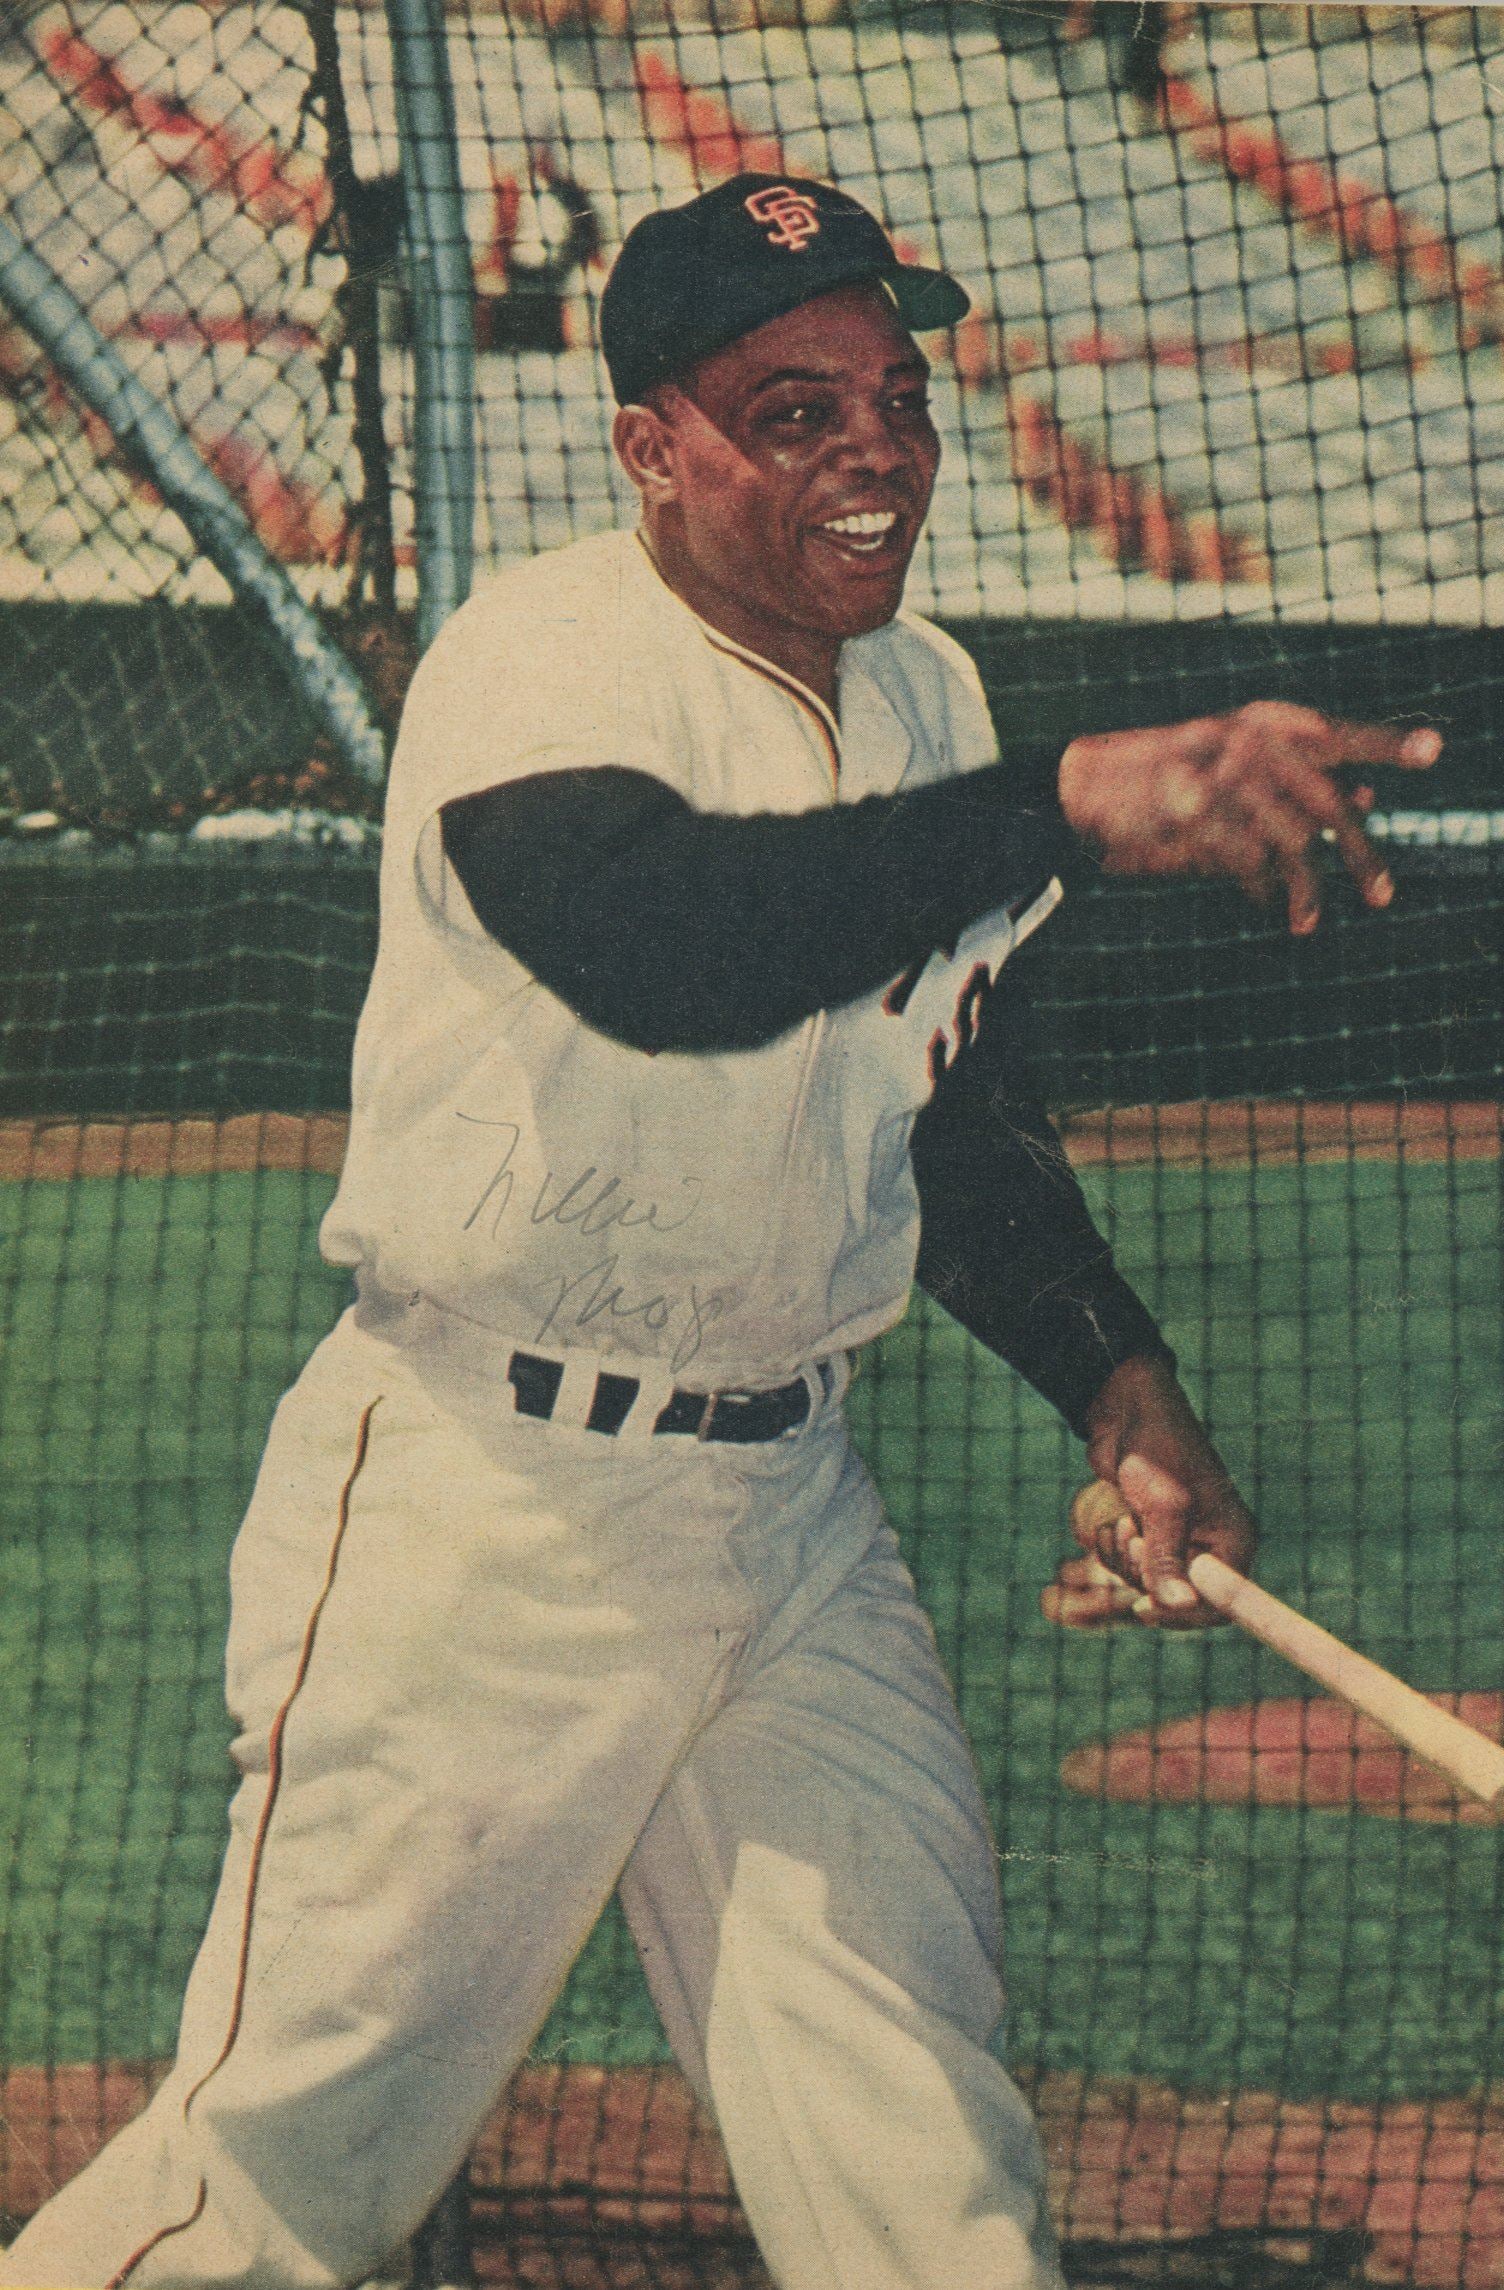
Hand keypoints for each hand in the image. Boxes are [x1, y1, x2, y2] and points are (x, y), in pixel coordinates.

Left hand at [1039, 1353, 1256, 1629]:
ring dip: (1123, 1561)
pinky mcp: (1148, 1535)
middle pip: (1176, 1599)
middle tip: (1134, 1537)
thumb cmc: (1156, 1449)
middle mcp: (1210, 1547)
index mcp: (1232, 1541)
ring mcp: (1177, 1543)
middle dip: (1144, 1576)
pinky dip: (1112, 1551)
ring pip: (1145, 1583)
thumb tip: (1175, 1607)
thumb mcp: (1163, 1506)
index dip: (1183, 1615)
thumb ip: (1167, 1559)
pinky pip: (1126, 1566)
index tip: (1143, 1606)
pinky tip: (1111, 1522)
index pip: (1220, 1605)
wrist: (1124, 1411)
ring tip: (1123, 1522)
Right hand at [1057, 702, 1440, 933]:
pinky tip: (1261, 904)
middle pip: (1330, 805)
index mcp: (1264, 723)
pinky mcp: (1203, 824)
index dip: (1387, 743)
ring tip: (1308, 924)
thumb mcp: (1235, 764)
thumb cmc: (1165, 778)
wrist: (1082, 787)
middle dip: (1362, 856)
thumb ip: (1301, 778)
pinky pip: (1253, 869)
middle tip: (1382, 896)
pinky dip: (1262, 892)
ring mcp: (1227, 784)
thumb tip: (1375, 803)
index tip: (1433, 750)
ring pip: (1297, 847)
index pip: (1339, 734)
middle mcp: (1251, 746)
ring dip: (1307, 893)